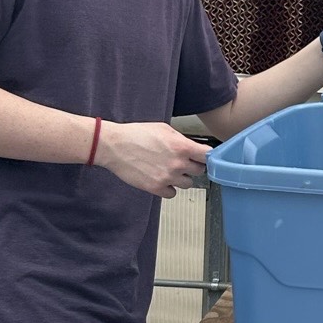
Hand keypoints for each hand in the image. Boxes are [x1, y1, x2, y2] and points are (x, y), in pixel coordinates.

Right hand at [95, 121, 209, 197]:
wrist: (114, 146)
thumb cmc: (136, 135)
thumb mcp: (164, 129)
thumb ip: (181, 139)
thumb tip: (193, 147)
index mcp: (182, 147)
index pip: (208, 156)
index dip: (207, 156)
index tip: (204, 157)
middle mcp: (178, 164)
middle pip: (199, 171)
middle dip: (192, 166)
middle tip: (182, 162)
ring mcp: (167, 178)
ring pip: (188, 184)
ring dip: (181, 178)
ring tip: (169, 170)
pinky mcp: (156, 188)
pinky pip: (172, 193)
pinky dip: (169, 188)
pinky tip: (161, 178)